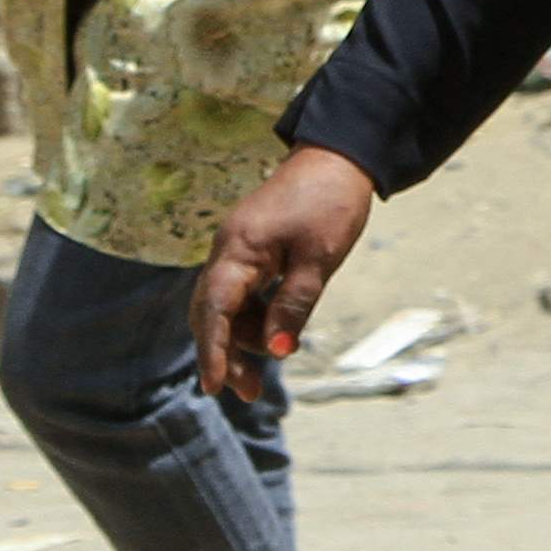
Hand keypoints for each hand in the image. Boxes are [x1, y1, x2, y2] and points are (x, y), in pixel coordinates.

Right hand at [195, 143, 379, 398]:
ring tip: (272, 365)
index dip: (213, 350)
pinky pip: (241, 294)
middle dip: (226, 354)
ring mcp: (237, 251)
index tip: (215, 387)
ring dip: (242, 339)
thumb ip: (295, 305)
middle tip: (251, 393)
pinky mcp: (250, 252)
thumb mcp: (319, 260)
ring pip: (226, 307)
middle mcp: (228, 251)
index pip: (214, 309)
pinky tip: (276, 334)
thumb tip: (278, 351)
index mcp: (239, 250)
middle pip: (211, 314)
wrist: (338, 158)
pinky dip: (254, 318)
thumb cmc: (330, 203)